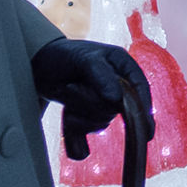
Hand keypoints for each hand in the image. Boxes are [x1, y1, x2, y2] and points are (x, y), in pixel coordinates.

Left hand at [30, 38, 154, 159]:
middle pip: (116, 109)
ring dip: (81, 113)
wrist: (39, 65)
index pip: (139, 88)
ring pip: (101, 121)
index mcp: (122, 65)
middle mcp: (116, 84)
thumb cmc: (63, 55)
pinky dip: (76, 130)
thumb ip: (101, 76)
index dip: (143, 109)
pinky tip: (67, 116)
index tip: (147, 131)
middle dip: (92, 103)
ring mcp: (103, 100)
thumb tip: (117, 101)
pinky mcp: (88, 114)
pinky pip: (88, 131)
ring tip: (66, 93)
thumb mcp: (82, 60)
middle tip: (72, 86)